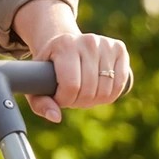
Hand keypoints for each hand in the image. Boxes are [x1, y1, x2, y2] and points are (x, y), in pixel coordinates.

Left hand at [12, 0, 129, 122]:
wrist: (66, 45)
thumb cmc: (51, 69)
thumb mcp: (38, 84)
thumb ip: (41, 103)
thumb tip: (56, 117)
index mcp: (64, 45)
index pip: (71, 86)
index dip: (65, 100)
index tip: (60, 98)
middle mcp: (87, 41)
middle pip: (89, 90)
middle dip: (79, 102)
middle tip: (72, 96)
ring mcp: (105, 44)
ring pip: (105, 91)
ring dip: (95, 100)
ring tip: (84, 93)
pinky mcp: (119, 49)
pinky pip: (120, 84)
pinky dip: (110, 94)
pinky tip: (99, 90)